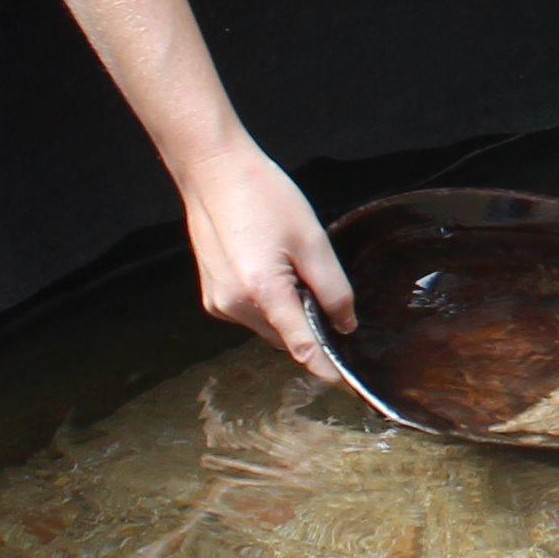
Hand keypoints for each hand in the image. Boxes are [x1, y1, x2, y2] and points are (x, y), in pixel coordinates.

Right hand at [179, 131, 357, 382]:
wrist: (213, 172)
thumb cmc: (265, 197)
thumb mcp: (312, 240)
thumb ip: (333, 288)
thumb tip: (345, 325)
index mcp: (263, 293)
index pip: (302, 347)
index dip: (327, 368)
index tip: (347, 385)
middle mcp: (235, 307)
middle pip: (286, 337)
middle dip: (308, 323)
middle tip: (319, 282)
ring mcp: (218, 303)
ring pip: (268, 325)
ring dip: (287, 310)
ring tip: (288, 262)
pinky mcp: (211, 295)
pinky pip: (250, 312)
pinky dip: (267, 301)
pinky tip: (268, 262)